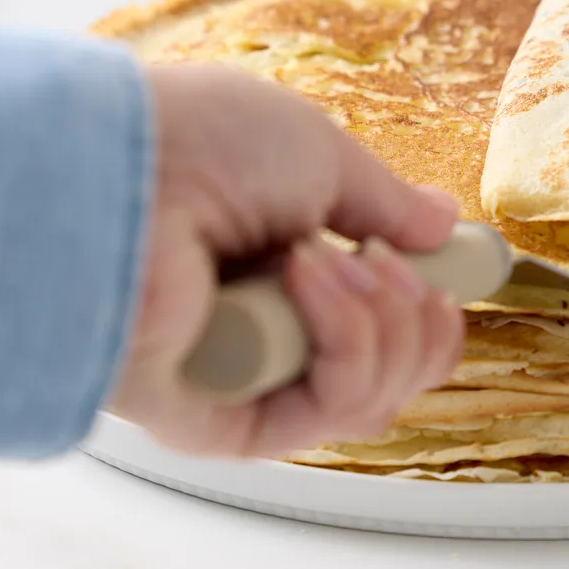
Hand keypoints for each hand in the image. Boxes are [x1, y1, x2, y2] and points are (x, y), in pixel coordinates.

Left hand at [108, 64, 464, 457]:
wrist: (112, 168)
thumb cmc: (196, 142)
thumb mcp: (318, 153)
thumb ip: (384, 204)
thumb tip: (444, 225)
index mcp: (279, 269)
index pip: (385, 324)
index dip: (432, 302)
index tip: (456, 260)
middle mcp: (263, 331)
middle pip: (396, 374)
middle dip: (421, 319)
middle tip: (391, 263)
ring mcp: (243, 383)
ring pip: (375, 399)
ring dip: (384, 323)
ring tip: (333, 262)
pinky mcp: (219, 427)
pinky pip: (327, 414)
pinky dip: (344, 344)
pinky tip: (308, 281)